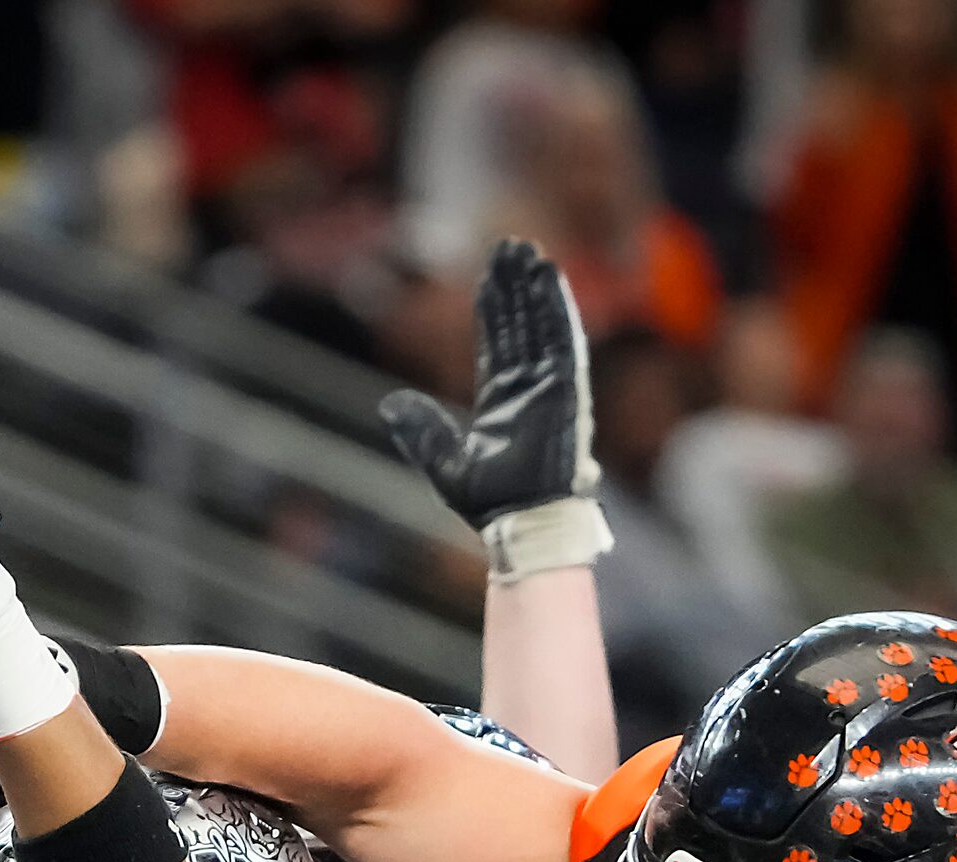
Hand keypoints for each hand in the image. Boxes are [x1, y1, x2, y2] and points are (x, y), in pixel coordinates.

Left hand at [377, 238, 611, 582]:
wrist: (519, 521)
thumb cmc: (491, 502)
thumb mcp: (443, 462)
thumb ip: (421, 430)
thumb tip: (390, 404)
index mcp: (502, 401)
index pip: (497, 343)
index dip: (493, 309)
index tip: (488, 277)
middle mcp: (528, 387)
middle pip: (520, 324)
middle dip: (514, 286)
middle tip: (509, 245)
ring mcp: (549, 385)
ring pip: (540, 324)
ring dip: (535, 287)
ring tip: (528, 250)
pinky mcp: (565, 388)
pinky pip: (561, 339)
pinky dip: (556, 307)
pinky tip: (550, 277)